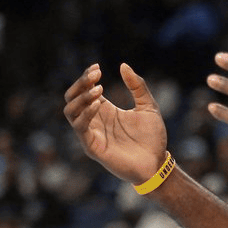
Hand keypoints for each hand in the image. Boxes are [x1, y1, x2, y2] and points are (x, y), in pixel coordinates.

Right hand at [63, 63, 167, 183]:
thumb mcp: (148, 106)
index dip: (87, 77)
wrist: (157, 162)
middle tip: (95, 74)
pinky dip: (85, 114)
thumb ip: (137, 86)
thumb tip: (123, 65)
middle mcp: (94, 120)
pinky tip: (98, 104)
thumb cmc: (152, 137)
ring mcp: (91, 133)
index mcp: (104, 110)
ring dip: (81, 98)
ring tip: (99, 89)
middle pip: (72, 98)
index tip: (97, 67)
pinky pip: (79, 128)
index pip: (85, 90)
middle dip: (80, 84)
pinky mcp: (92, 146)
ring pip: (70, 111)